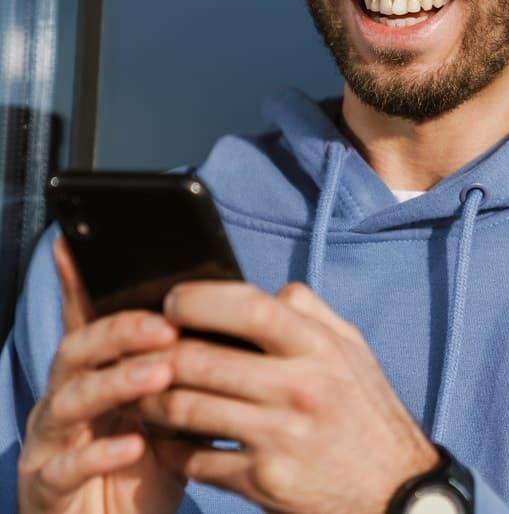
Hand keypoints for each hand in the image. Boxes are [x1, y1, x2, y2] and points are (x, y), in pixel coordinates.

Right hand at [17, 236, 185, 513]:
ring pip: (70, 401)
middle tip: (165, 325)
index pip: (91, 318)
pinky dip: (99, 455)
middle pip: (78, 350)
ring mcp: (52, 442)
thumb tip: (237, 313)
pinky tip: (132, 447)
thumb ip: (187, 364)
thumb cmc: (150, 463)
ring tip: (159, 374)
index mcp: (97, 373)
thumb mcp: (174, 406)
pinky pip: (66, 467)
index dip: (82, 282)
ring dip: (115, 384)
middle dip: (119, 332)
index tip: (80, 244)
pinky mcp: (49, 487)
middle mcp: (67, 399)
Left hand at [137, 282, 438, 513]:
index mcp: (320, 349)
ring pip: (185, 409)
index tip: (173, 302)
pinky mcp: (264, 481)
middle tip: (137, 353)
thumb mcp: (353, 352)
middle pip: (200, 359)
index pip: (250, 307)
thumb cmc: (365, 412)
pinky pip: (195, 460)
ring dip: (151, 401)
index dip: (199, 299)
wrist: (393, 489)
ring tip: (142, 394)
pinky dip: (172, 449)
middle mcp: (301, 388)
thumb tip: (271, 291)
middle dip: (155, 354)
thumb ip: (313, 315)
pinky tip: (169, 440)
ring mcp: (280, 437)